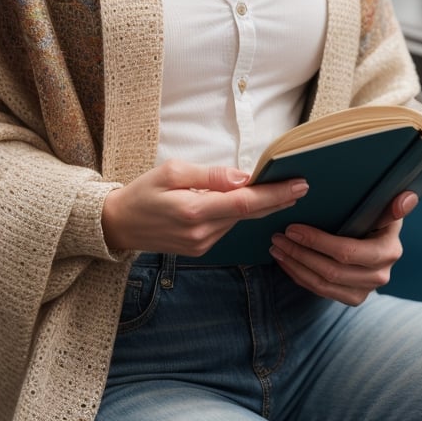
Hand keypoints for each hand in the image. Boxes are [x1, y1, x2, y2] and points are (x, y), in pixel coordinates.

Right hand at [102, 159, 309, 254]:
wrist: (119, 224)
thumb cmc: (143, 192)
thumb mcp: (172, 171)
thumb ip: (211, 176)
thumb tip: (244, 177)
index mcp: (195, 211)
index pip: (245, 202)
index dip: (274, 194)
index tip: (298, 185)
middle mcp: (202, 232)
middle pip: (248, 213)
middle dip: (276, 199)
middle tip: (302, 185)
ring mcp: (202, 244)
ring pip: (238, 220)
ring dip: (258, 206)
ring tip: (281, 188)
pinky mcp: (200, 248)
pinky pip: (227, 227)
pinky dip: (239, 213)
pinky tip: (248, 201)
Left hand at [268, 190, 418, 304]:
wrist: (378, 238)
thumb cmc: (377, 217)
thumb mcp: (385, 208)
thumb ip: (393, 205)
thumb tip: (407, 198)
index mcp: (388, 251)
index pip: (347, 252)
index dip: (318, 242)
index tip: (292, 228)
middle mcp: (379, 275)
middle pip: (331, 271)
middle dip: (300, 254)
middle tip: (277, 237)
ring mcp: (365, 290)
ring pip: (323, 284)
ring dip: (295, 266)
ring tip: (276, 248)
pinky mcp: (352, 297)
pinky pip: (321, 291)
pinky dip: (299, 276)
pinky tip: (285, 262)